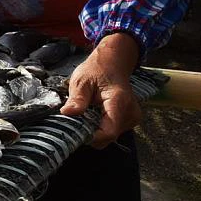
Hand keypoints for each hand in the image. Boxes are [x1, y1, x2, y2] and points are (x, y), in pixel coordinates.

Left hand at [61, 32, 141, 146]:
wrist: (112, 64)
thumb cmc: (97, 70)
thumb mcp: (81, 81)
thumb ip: (77, 99)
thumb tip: (67, 113)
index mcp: (119, 102)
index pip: (109, 132)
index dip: (91, 137)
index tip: (76, 132)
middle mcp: (130, 112)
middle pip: (109, 136)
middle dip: (91, 132)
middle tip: (79, 118)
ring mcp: (133, 117)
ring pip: (111, 136)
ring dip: (96, 129)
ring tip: (88, 113)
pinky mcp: (131, 119)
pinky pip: (114, 130)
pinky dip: (102, 126)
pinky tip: (96, 114)